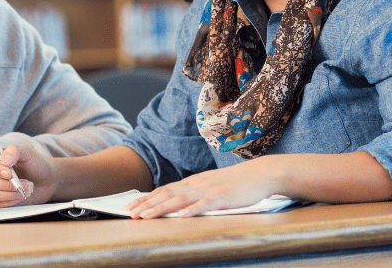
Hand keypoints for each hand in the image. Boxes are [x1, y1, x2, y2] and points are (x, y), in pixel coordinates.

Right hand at [0, 143, 53, 206]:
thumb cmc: (35, 164)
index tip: (9, 173)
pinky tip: (22, 195)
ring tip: (27, 189)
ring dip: (12, 193)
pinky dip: (12, 200)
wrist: (45, 180)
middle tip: (26, 183)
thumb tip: (3, 160)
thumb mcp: (27, 152)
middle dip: (9, 184)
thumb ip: (15, 150)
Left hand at [127, 156, 278, 218]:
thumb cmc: (237, 182)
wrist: (260, 174)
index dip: (147, 198)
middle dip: (147, 204)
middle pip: (167, 194)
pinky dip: (191, 210)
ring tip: (146, 216)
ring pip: (180, 199)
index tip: (132, 206)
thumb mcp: (211, 185)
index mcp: (193, 182)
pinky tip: (181, 217)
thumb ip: (196, 192)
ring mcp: (209, 190)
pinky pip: (204, 204)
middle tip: (130, 213)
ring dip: (161, 208)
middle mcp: (197, 184)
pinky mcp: (222, 197)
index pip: (165, 190)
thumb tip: (179, 202)